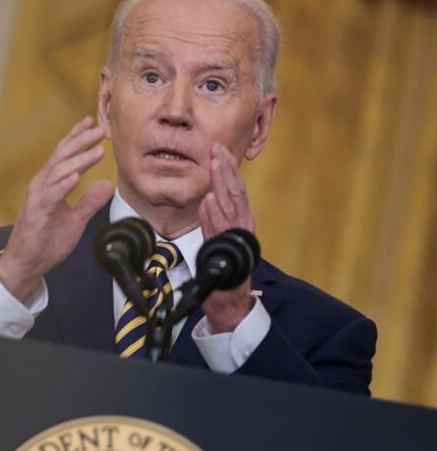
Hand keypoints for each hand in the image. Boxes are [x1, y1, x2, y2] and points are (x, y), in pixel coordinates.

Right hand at [0, 116, 113, 302]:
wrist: (26, 264)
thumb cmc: (45, 242)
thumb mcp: (75, 221)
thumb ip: (89, 202)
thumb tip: (107, 185)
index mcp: (51, 185)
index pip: (65, 157)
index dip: (78, 139)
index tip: (93, 124)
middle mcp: (42, 186)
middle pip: (62, 157)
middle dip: (81, 142)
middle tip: (100, 130)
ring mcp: (37, 198)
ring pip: (58, 172)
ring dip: (78, 160)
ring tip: (97, 150)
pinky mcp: (35, 213)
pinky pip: (50, 196)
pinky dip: (63, 184)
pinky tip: (76, 176)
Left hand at [198, 143, 256, 332]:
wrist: (230, 302)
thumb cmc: (223, 270)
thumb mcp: (218, 239)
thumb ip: (215, 220)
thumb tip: (207, 200)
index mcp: (240, 221)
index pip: (235, 189)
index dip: (227, 169)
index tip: (217, 150)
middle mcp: (242, 227)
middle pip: (234, 192)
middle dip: (225, 169)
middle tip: (216, 148)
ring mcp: (235, 239)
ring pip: (230, 206)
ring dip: (221, 183)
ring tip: (214, 164)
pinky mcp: (227, 254)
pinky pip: (219, 231)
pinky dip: (213, 216)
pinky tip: (208, 201)